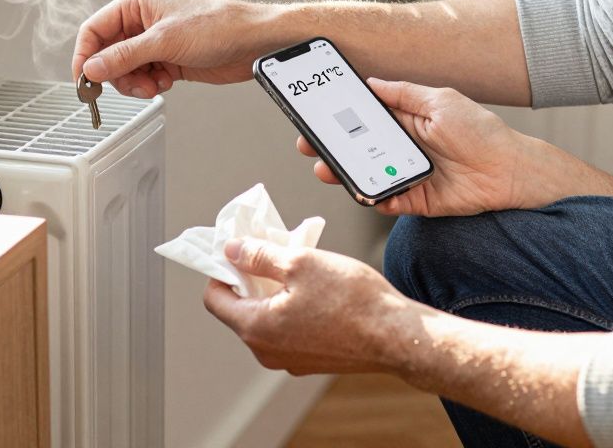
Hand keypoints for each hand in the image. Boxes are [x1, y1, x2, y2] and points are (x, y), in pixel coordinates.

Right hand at [72, 0, 281, 98]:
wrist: (252, 43)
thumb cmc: (217, 27)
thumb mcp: (164, 42)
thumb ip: (124, 56)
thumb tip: (91, 68)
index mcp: (137, 4)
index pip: (94, 29)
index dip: (85, 55)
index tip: (85, 80)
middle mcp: (142, 21)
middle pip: (107, 53)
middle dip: (116, 73)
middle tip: (130, 85)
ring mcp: (155, 42)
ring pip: (125, 69)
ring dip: (134, 82)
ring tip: (153, 84)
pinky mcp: (167, 60)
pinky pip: (143, 76)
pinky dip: (149, 85)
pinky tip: (165, 82)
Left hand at [203, 238, 415, 375]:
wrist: (398, 337)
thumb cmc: (352, 300)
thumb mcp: (300, 262)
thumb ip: (259, 256)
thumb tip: (232, 250)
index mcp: (256, 329)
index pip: (214, 299)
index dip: (222, 271)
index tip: (237, 252)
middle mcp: (266, 352)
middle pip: (241, 309)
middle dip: (252, 279)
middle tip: (274, 253)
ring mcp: (289, 361)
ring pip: (267, 320)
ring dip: (275, 294)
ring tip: (301, 270)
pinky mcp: (311, 361)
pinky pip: (289, 331)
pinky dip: (293, 310)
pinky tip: (317, 292)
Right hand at [298, 78, 544, 216]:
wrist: (511, 171)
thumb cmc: (481, 131)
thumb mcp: (440, 101)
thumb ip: (404, 94)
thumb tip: (372, 82)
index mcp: (405, 122)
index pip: (364, 119)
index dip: (338, 118)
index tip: (315, 115)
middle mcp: (401, 148)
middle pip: (357, 149)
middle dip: (331, 147)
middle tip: (310, 145)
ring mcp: (406, 175)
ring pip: (365, 175)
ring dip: (345, 173)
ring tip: (329, 169)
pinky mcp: (415, 199)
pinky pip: (386, 200)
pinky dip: (374, 198)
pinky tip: (365, 192)